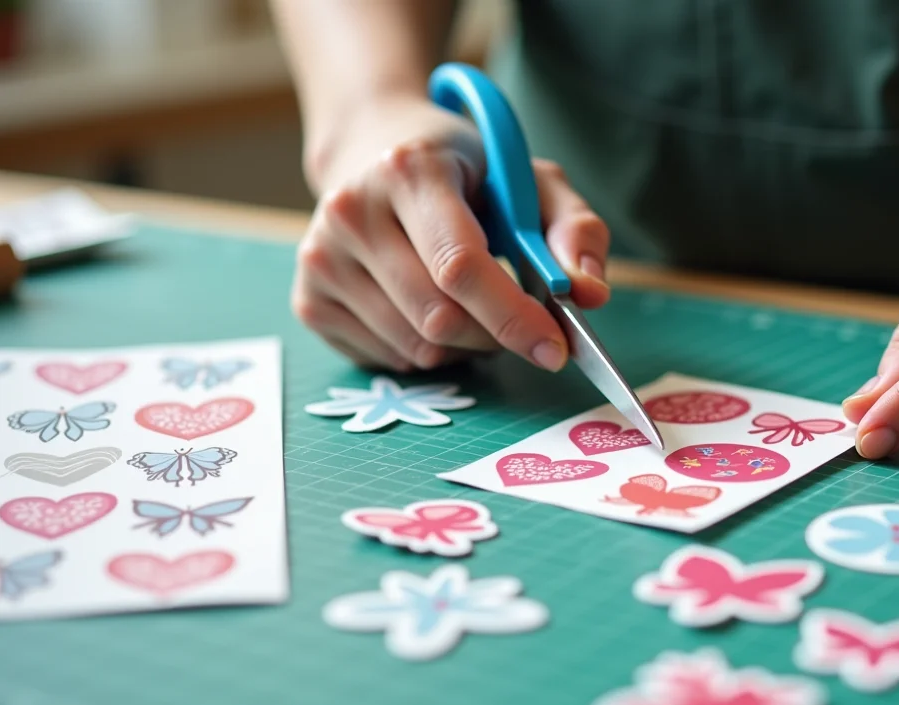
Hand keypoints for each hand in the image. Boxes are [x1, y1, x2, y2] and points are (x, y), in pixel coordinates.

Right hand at [291, 95, 609, 370]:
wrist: (373, 149)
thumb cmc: (463, 172)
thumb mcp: (528, 181)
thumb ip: (573, 230)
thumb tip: (589, 294)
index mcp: (408, 171)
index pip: (459, 266)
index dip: (513, 316)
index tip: (556, 347)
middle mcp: (351, 212)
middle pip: (439, 318)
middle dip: (496, 335)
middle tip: (521, 323)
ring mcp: (320, 260)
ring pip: (417, 347)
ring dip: (466, 346)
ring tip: (473, 306)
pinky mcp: (308, 301)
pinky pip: (390, 360)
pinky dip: (428, 352)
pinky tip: (430, 310)